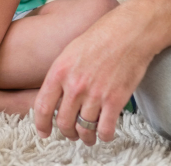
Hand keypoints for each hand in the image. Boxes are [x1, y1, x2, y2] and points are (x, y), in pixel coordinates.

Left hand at [34, 3, 153, 144]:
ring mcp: (95, 94)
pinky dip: (103, 136)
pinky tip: (104, 133)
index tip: (43, 132)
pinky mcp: (115, 100)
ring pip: (84, 129)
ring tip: (88, 137)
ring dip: (85, 137)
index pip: (42, 106)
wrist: (128, 32)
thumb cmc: (100, 37)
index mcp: (59, 72)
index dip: (41, 124)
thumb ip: (61, 75)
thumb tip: (55, 96)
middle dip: (67, 133)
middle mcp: (74, 86)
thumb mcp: (69, 52)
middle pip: (64, 122)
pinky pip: (105, 129)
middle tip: (71, 134)